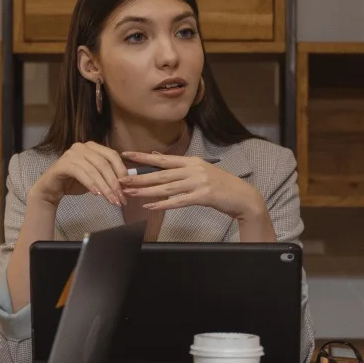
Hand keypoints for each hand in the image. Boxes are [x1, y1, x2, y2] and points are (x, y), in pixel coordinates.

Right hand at [31, 142, 128, 207]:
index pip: (112, 155)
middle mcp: (82, 147)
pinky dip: (91, 184)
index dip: (121, 170)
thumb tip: (127, 183)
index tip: (127, 186)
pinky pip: (81, 174)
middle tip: (120, 198)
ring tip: (111, 200)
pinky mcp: (63, 164)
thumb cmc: (75, 183)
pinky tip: (97, 194)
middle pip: (104, 164)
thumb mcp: (97, 178)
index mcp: (93, 147)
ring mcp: (71, 154)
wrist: (51, 189)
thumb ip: (109, 176)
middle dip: (114, 182)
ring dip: (105, 187)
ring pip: (94, 170)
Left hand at [120, 152, 267, 221]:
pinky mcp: (203, 196)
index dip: (143, 157)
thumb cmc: (221, 185)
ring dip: (146, 191)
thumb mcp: (201, 170)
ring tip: (130, 194)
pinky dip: (163, 204)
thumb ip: (180, 166)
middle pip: (161, 174)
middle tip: (121, 180)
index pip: (163, 159)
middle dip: (139, 177)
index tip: (126, 155)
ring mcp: (198, 183)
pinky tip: (150, 207)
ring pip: (166, 187)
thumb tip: (158, 158)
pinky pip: (178, 201)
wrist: (242, 196)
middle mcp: (193, 169)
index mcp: (192, 161)